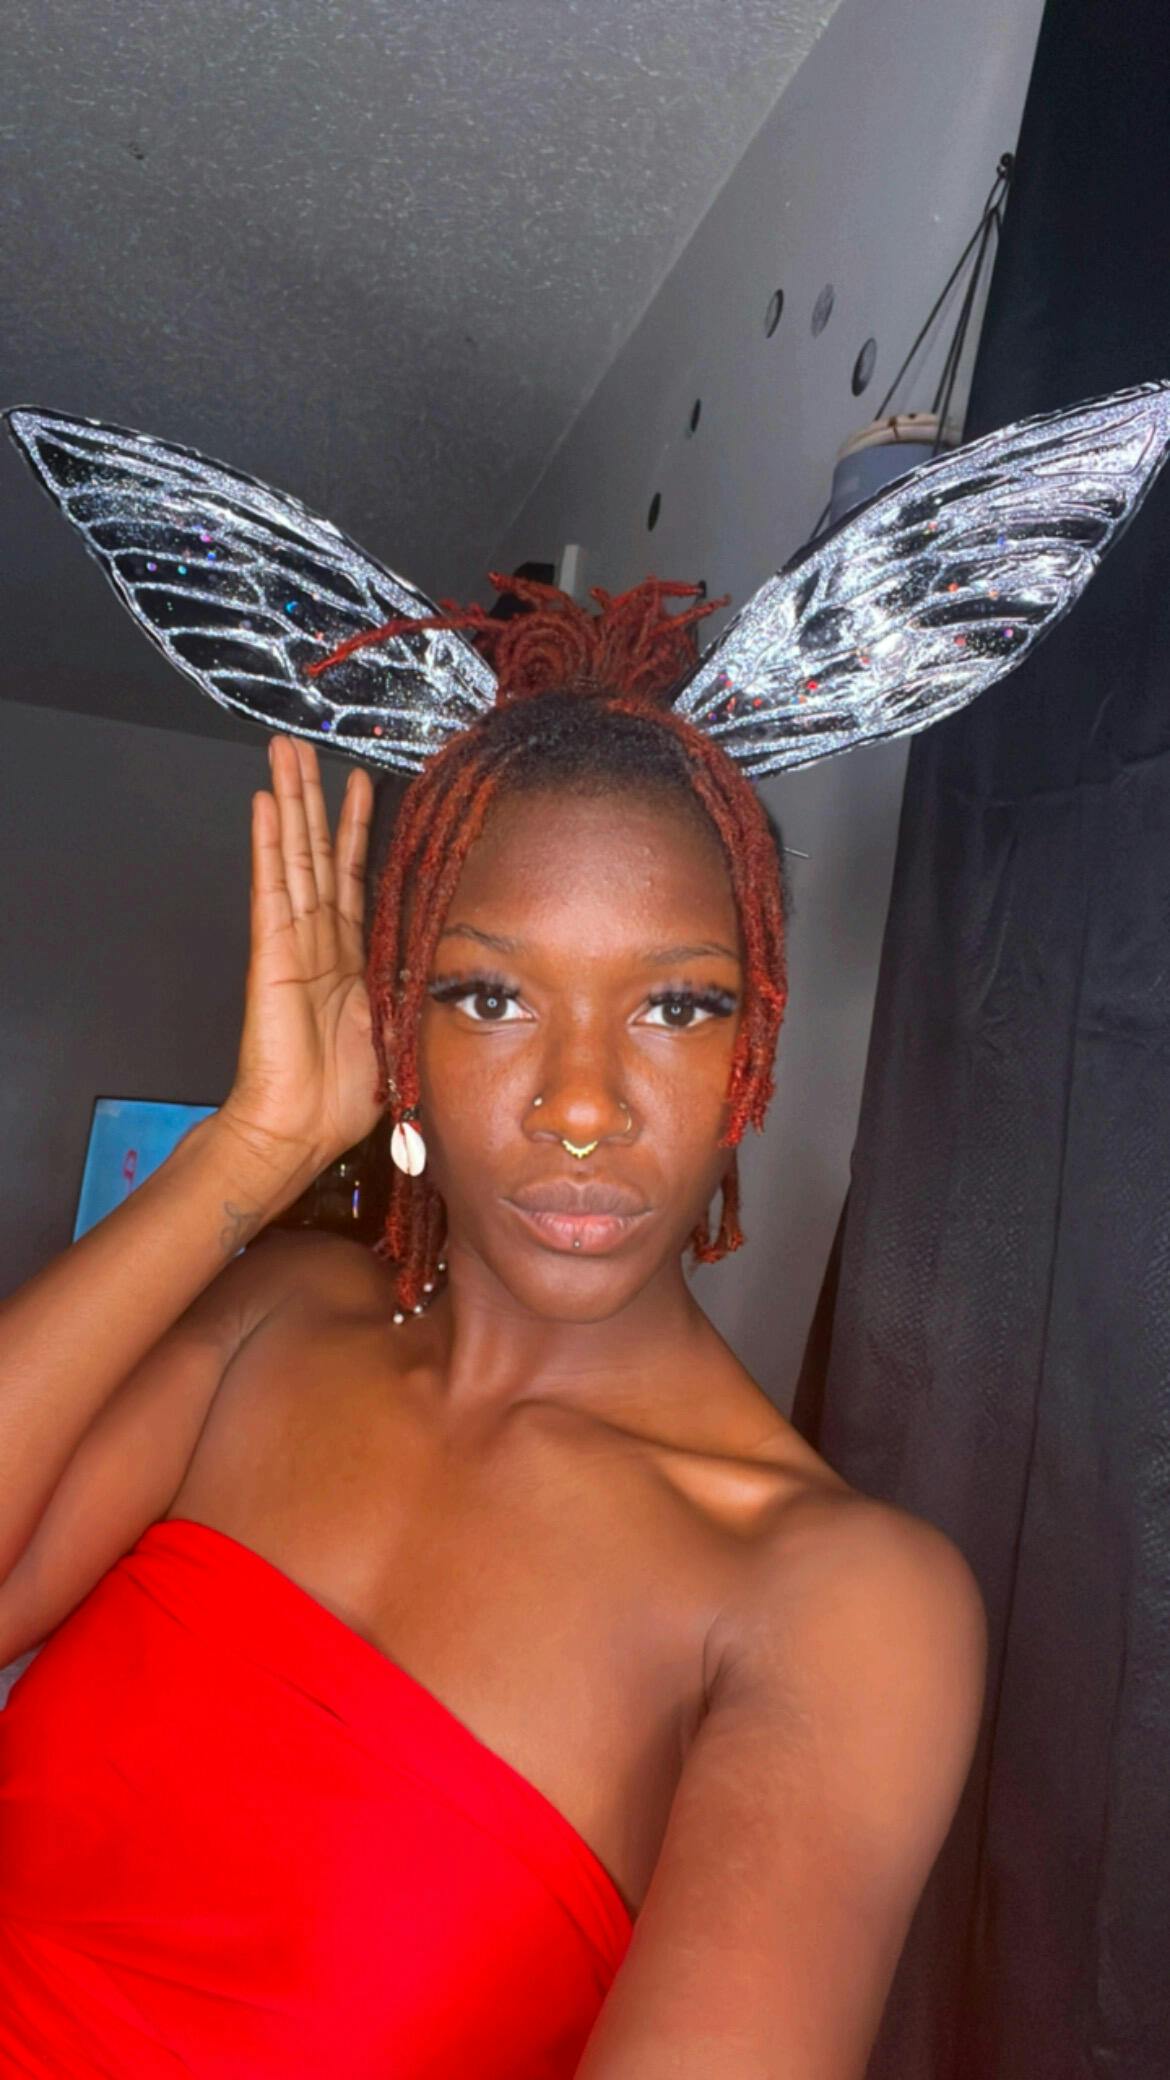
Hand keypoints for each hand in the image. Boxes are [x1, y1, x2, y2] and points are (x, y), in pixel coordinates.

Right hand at [218, 734, 381, 1175]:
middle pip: (312, 851)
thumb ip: (413, 989)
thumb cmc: (343, 1097)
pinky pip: (272, 887)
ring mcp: (290, 942)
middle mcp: (316, 940)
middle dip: (310, 796)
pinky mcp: (271, 953)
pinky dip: (268, 843)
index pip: (348, 877)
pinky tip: (265, 802)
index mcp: (347, 958)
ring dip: (289, 800)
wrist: (299, 1130)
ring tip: (283, 751)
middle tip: (302, 745)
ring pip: (292, 854)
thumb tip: (453, 967)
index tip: (360, 785)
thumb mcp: (398, 1027)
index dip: (352, 829)